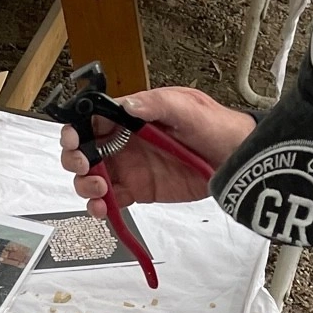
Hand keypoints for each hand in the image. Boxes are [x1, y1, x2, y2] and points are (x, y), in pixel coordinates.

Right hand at [60, 87, 254, 217]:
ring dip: (85, 185)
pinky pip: (110, 200)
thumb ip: (157, 105)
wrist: (238, 159)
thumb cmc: (216, 126)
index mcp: (130, 117)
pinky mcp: (137, 190)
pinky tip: (103, 209)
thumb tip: (127, 104)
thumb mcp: (188, 108)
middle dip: (74, 159)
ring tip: (99, 190)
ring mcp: (128, 167)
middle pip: (83, 150)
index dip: (75, 129)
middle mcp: (123, 142)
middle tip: (85, 166)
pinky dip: (100, 206)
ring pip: (90, 177)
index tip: (74, 140)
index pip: (90, 120)